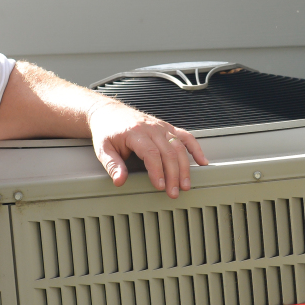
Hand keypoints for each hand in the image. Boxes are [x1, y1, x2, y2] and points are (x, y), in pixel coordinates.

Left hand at [88, 102, 207, 197]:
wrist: (109, 113)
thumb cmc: (107, 131)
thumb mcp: (103, 149)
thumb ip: (112, 165)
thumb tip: (119, 181)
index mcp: (135, 132)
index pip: (151, 153)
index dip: (157, 171)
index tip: (160, 186)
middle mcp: (151, 128)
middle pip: (168, 152)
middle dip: (173, 174)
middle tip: (174, 192)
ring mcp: (161, 127)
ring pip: (179, 146)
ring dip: (185, 167)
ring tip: (185, 184)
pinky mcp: (167, 128)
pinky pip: (185, 137)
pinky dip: (195, 149)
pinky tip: (201, 161)